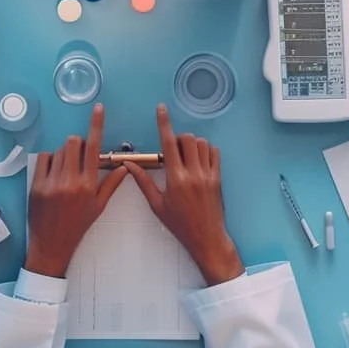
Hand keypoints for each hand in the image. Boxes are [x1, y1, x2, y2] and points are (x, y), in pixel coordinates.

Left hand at [24, 103, 128, 277]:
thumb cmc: (77, 226)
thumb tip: (124, 166)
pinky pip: (43, 159)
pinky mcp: (36, 185)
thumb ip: (111, 184)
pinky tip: (53, 173)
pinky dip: (50, 160)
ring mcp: (51, 183)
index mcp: (88, 185)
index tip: (98, 109)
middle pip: (73, 143)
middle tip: (78, 157)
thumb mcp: (98, 206)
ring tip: (66, 171)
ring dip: (64, 154)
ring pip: (59, 150)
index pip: (94, 147)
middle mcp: (70, 181)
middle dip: (77, 144)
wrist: (52, 245)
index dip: (96, 125)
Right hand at [125, 104, 243, 285]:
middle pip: (187, 139)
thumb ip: (143, 182)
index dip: (164, 123)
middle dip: (178, 138)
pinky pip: (215, 153)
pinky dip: (206, 150)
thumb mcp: (157, 204)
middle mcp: (193, 174)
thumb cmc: (180, 224)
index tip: (161, 110)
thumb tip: (129, 165)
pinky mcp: (218, 178)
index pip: (169, 143)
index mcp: (175, 179)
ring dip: (192, 143)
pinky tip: (198, 159)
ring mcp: (208, 175)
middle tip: (172, 150)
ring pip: (202, 144)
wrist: (206, 237)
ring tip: (185, 156)